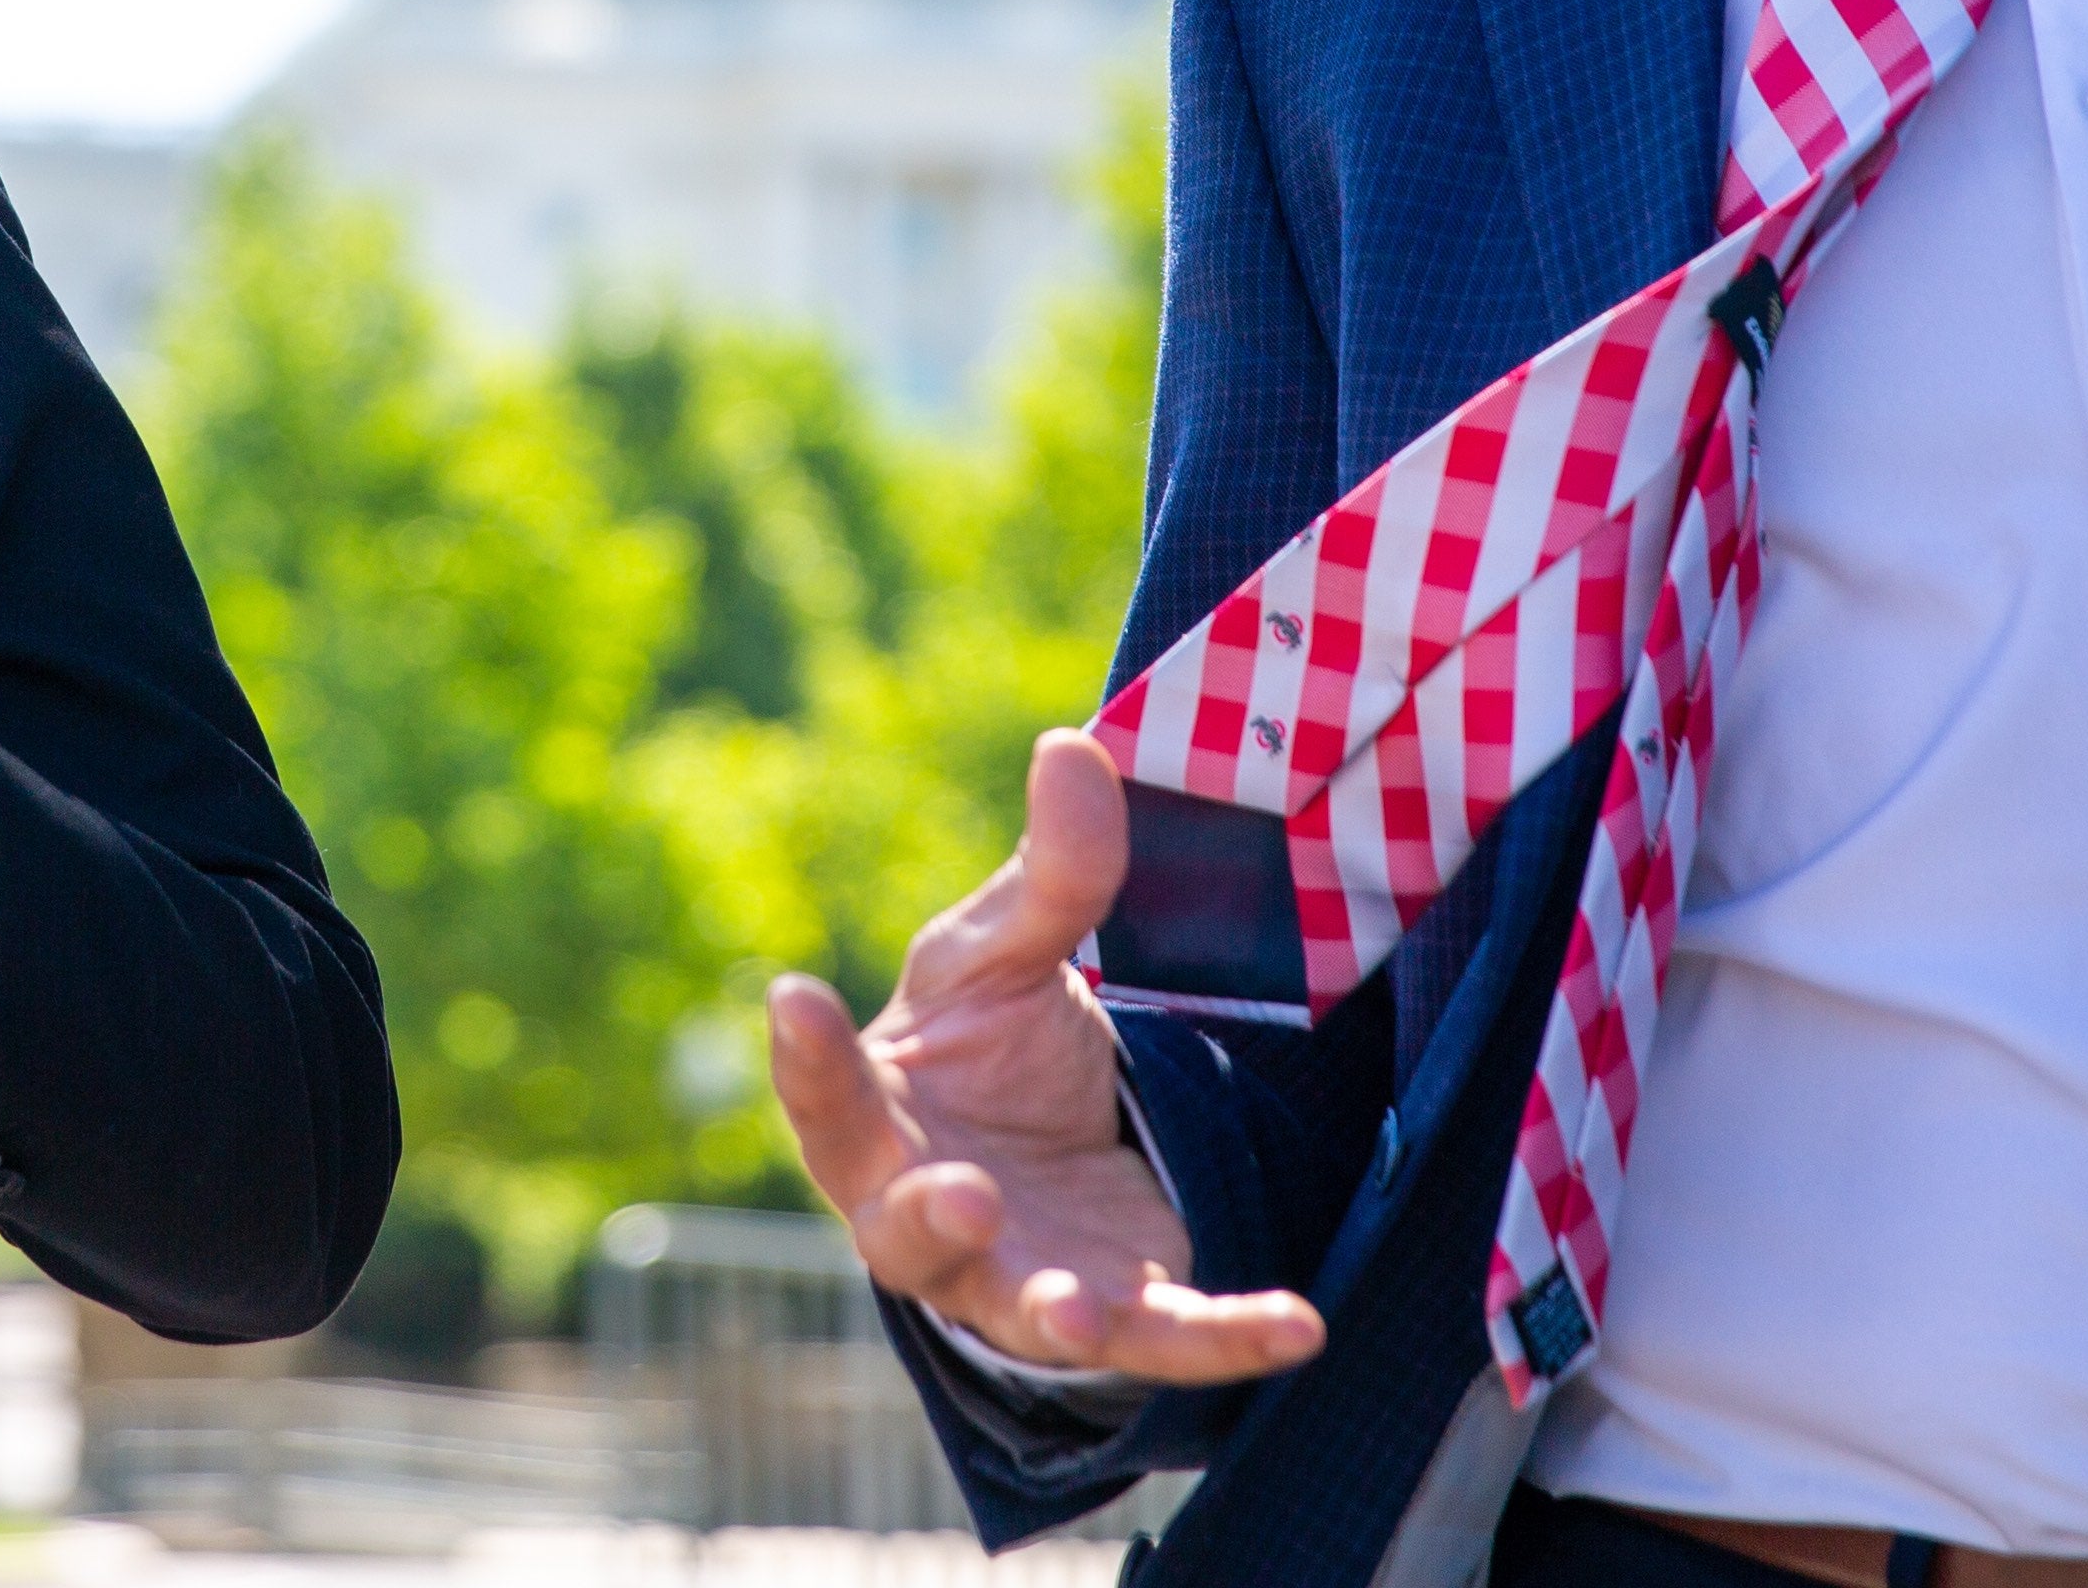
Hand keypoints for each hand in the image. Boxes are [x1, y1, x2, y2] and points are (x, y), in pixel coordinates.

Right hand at [768, 727, 1324, 1388]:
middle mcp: (929, 1217)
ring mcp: (1019, 1280)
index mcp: (877, 1123)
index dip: (806, 1057)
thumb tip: (1079, 748)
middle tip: (960, 1192)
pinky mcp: (1116, 1311)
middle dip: (928, 1218)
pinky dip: (1226, 1340)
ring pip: (1026, 1314)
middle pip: (904, 1234)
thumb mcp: (1009, 955)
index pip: (827, 1096)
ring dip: (1058, 1314)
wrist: (1059, 1141)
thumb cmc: (991, 1047)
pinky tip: (1295, 1326)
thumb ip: (1049, 873)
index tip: (792, 995)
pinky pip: (1167, 1338)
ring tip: (1083, 1308)